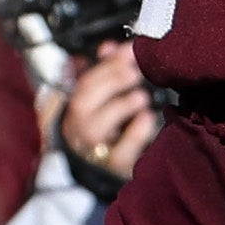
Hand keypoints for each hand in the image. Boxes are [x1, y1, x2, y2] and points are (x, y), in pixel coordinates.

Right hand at [62, 40, 161, 185]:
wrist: (102, 177)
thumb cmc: (107, 132)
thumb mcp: (102, 101)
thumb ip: (105, 72)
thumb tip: (109, 47)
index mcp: (77, 110)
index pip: (83, 83)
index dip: (105, 64)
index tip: (129, 49)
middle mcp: (79, 130)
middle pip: (83, 103)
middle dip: (110, 81)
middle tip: (135, 70)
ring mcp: (93, 152)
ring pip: (96, 128)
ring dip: (120, 106)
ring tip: (141, 96)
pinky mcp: (114, 170)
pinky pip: (120, 153)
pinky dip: (134, 134)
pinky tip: (148, 118)